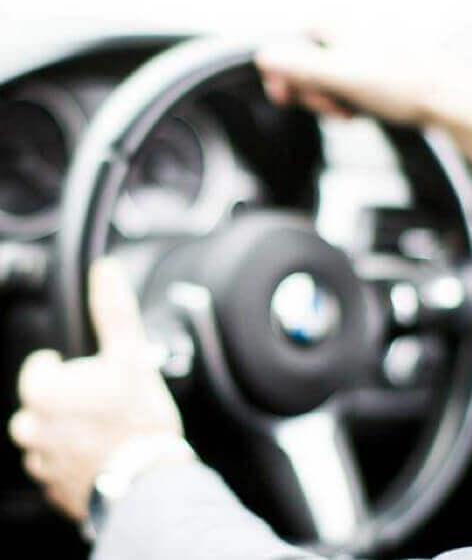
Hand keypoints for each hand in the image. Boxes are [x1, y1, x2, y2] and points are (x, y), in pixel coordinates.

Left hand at [8, 258, 184, 520]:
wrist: (150, 482)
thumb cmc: (138, 419)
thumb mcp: (131, 355)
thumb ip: (114, 311)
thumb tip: (106, 271)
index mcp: (43, 394)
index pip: (39, 370)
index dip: (65, 367)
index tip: (89, 372)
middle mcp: (32, 430)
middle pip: (41, 405)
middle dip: (66, 401)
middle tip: (103, 402)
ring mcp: (42, 463)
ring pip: (46, 438)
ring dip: (67, 432)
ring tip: (104, 430)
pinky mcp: (54, 489)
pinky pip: (56, 468)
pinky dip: (73, 460)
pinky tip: (102, 455)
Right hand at [255, 35, 471, 168]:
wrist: (450, 100)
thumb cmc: (405, 84)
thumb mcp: (343, 76)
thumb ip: (300, 67)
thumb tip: (263, 57)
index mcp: (340, 22)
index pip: (290, 41)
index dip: (283, 71)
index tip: (284, 96)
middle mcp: (353, 29)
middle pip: (308, 61)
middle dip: (313, 90)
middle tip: (331, 108)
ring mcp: (368, 48)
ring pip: (330, 76)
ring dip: (332, 99)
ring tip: (351, 111)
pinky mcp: (381, 67)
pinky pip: (351, 83)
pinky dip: (351, 99)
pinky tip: (362, 111)